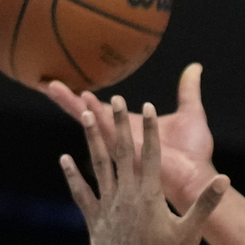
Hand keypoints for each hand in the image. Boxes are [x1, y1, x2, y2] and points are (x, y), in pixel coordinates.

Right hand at [46, 63, 216, 209]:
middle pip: (88, 116)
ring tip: (55, 87)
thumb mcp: (191, 114)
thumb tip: (195, 67)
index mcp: (130, 130)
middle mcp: (122, 138)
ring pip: (93, 122)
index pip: (100, 112)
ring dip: (76, 104)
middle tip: (46, 83)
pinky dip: (99, 116)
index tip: (63, 84)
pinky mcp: (130, 153)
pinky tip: (85, 101)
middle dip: (68, 100)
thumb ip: (188, 90)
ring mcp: (123, 147)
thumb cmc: (195, 153)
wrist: (198, 177)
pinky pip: (111, 131)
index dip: (82, 100)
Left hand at [60, 96, 228, 244]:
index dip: (150, 130)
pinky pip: (81, 193)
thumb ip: (205, 204)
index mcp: (151, 196)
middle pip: (122, 152)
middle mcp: (126, 195)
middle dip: (118, 123)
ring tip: (84, 114)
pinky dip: (72, 175)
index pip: (151, 155)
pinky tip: (65, 158)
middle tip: (115, 99)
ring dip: (91, 138)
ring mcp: (108, 205)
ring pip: (98, 165)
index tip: (147, 107)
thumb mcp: (190, 234)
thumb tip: (224, 180)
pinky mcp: (94, 219)